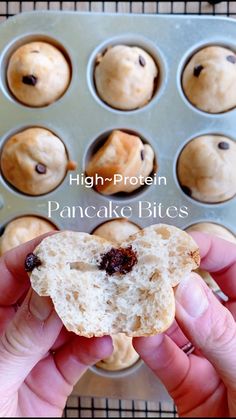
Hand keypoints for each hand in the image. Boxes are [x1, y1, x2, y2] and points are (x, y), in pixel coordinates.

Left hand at [0, 236, 111, 416]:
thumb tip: (48, 295)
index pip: (9, 274)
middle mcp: (13, 331)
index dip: (34, 255)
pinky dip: (94, 347)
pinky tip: (104, 341)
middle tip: (95, 269)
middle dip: (71, 281)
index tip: (60, 244)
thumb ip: (21, 336)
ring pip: (67, 322)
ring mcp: (36, 353)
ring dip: (90, 313)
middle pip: (44, 294)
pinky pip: (79, 355)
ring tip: (109, 303)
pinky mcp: (56, 377)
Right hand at [134, 233, 235, 416]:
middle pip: (197, 291)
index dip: (207, 250)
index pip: (232, 267)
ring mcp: (208, 356)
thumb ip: (221, 335)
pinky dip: (149, 347)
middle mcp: (230, 331)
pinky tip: (140, 335)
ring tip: (136, 298)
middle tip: (146, 267)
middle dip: (171, 278)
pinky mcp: (188, 383)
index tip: (178, 245)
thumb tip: (187, 293)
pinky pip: (165, 358)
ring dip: (154, 311)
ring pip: (176, 323)